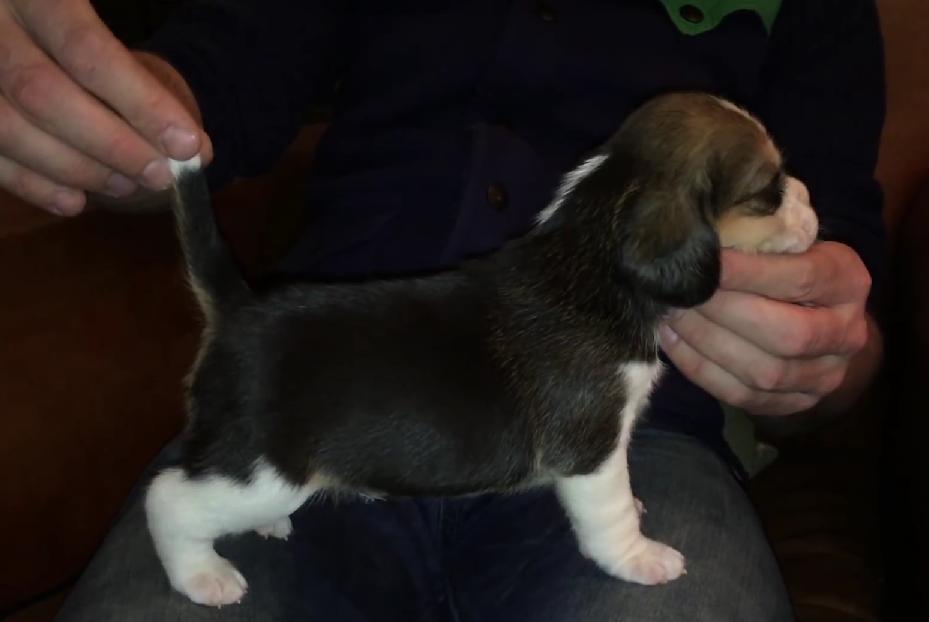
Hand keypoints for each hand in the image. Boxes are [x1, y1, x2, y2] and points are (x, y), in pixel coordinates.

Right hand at [0, 0, 211, 215]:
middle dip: (111, 145)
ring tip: (124, 185)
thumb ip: (146, 84)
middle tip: (158, 175)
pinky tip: (74, 200)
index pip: (89, 51)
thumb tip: (196, 149)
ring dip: (75, 168)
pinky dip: (32, 184)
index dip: (142, 104)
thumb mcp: (109, 36)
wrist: (23, 27)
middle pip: (43, 93)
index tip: (187, 145)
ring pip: (8, 128)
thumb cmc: (81, 39)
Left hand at [659, 242, 876, 416]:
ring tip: (671, 314)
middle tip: (681, 292)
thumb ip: (759, 239)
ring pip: (763, 372)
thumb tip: (703, 234)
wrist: (818, 316)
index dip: (749, 273)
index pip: (801, 279)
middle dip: (724, 313)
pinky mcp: (795, 404)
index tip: (705, 260)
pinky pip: (741, 395)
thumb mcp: (788, 243)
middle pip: (786, 335)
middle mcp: (847, 335)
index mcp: (848, 283)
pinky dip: (699, 368)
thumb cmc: (789, 266)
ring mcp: (824, 376)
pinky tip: (672, 340)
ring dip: (705, 343)